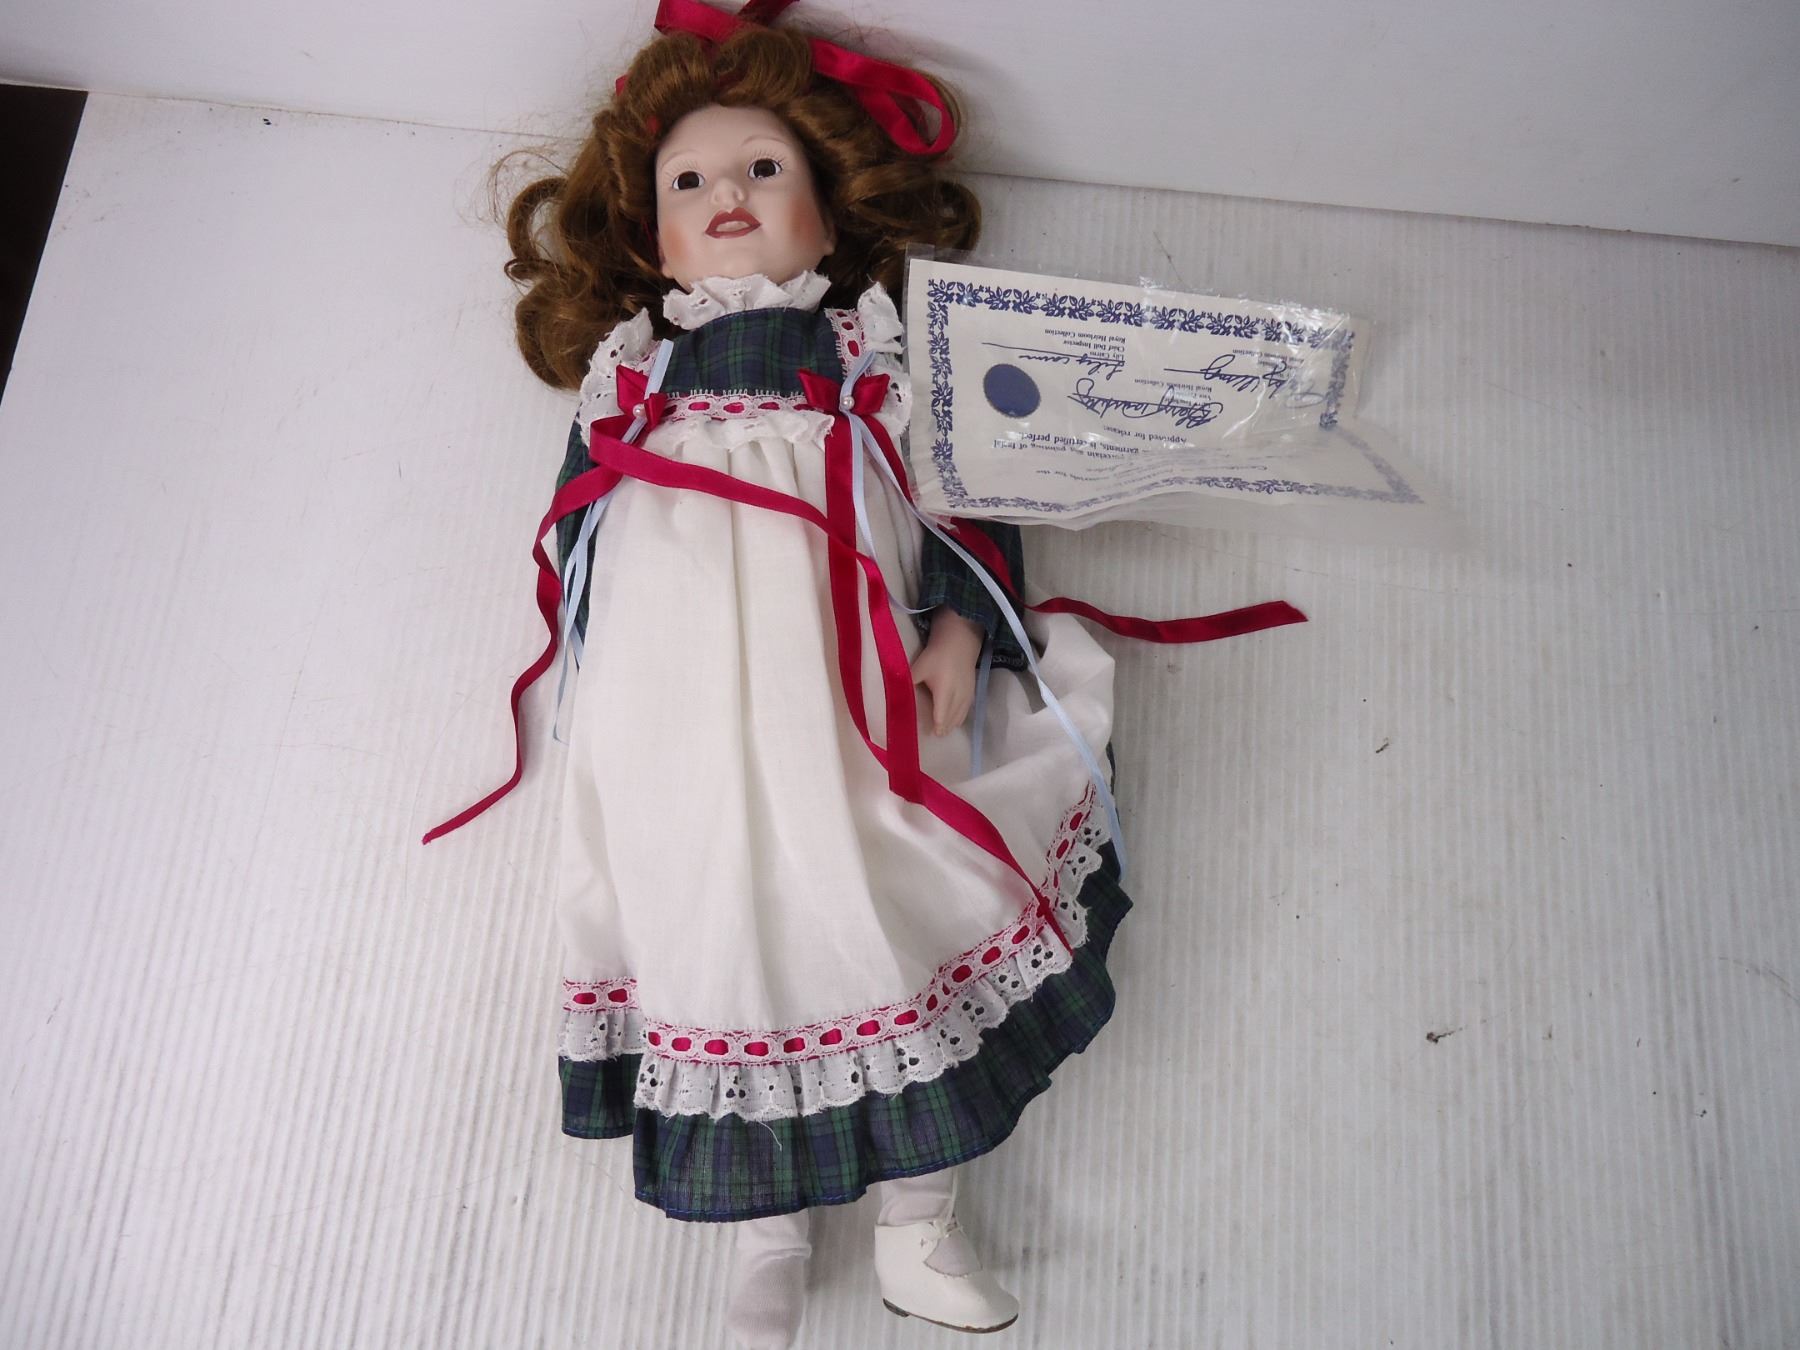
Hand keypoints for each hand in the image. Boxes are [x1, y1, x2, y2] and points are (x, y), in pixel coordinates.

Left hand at [911, 609, 984, 734]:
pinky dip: (959, 718)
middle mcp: (958, 696)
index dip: (936, 726)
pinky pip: (966, 710)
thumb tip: (894, 694)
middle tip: (936, 735)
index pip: (941, 716)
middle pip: (951, 719)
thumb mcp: (919, 667)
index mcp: (944, 692)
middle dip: (943, 728)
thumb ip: (908, 681)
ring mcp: (967, 695)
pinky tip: (955, 721)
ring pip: (960, 716)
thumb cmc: (937, 654)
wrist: (959, 641)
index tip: (931, 734)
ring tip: (943, 731)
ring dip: (952, 724)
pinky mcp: (972, 691)